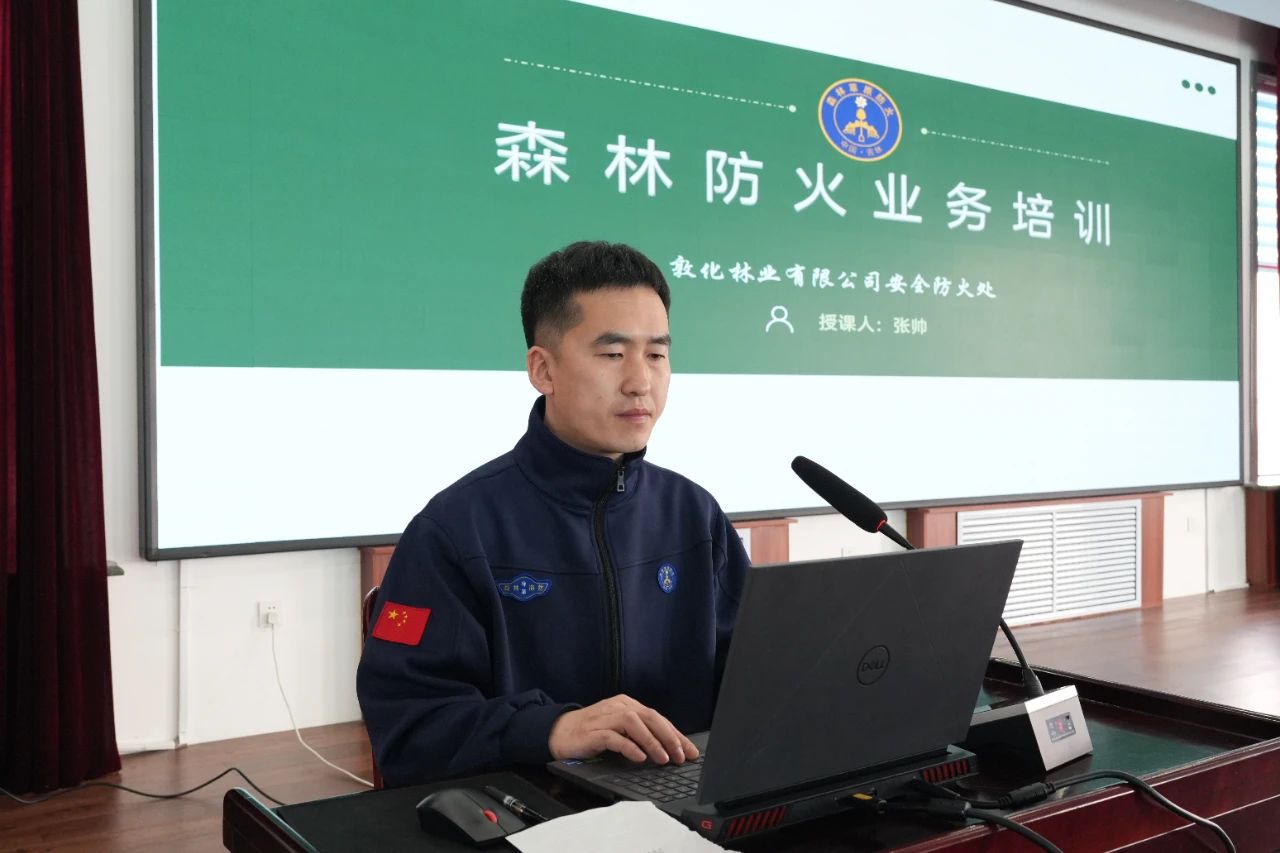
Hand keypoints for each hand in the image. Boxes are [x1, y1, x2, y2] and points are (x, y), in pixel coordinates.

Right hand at [548, 694, 699, 764]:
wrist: (559, 732)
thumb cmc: (592, 732)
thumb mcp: (619, 730)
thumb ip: (639, 734)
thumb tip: (668, 749)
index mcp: (627, 704)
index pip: (658, 718)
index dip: (676, 734)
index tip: (690, 751)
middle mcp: (618, 707)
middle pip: (650, 717)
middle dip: (669, 737)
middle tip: (681, 755)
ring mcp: (605, 717)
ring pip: (634, 723)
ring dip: (652, 741)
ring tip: (663, 758)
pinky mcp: (593, 731)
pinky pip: (614, 737)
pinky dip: (629, 746)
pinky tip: (639, 757)